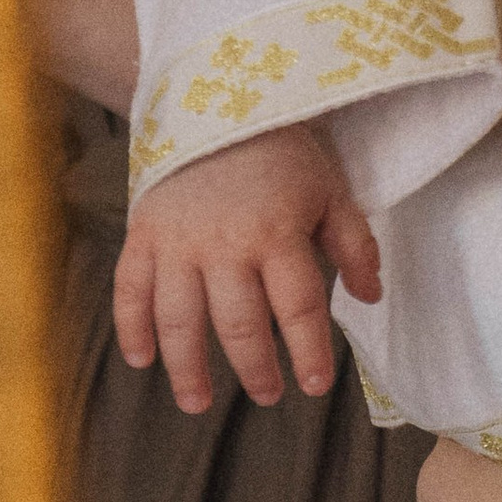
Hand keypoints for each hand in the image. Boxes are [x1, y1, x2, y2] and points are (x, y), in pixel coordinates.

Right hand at [116, 124, 381, 411]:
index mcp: (278, 234)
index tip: (316, 385)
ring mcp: (178, 242)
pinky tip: (141, 361)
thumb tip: (370, 297)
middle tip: (268, 394)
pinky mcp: (143, 234)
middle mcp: (224, 244)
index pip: (299, 308)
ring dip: (188, 368)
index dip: (309, 352)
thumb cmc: (281, 151)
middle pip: (239, 324)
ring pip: (179, 320)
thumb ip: (354, 244)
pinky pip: (131, 290)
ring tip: (198, 403)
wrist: (216, 98)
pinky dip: (132, 329)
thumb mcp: (331, 189)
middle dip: (255, 369)